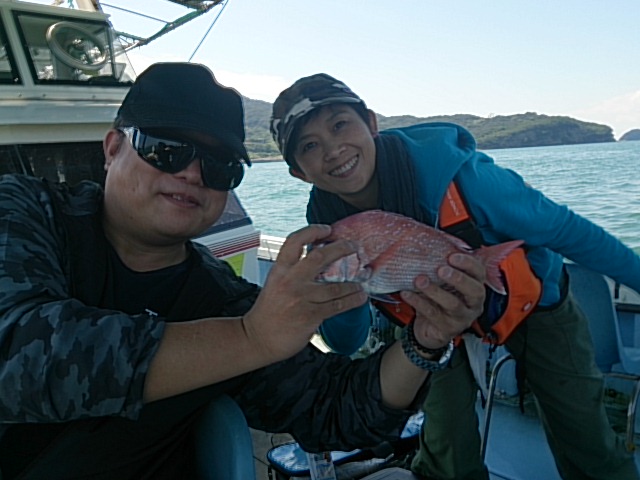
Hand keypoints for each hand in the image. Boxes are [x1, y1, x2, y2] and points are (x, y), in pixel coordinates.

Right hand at [243, 224, 366, 361]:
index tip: (327, 229)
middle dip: (341, 248)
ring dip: (353, 282)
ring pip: (335, 285)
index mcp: (280, 270)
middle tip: (353, 247)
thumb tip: (317, 262)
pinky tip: (360, 297)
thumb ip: (293, 273)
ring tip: (362, 280)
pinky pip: (338, 305)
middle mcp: (290, 281)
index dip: (313, 231)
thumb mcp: (275, 284)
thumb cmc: (267, 313)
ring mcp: (301, 298)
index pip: (295, 241)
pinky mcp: (310, 315)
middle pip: (319, 256)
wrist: (256, 338)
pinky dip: (352, 300)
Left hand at [400, 253, 485, 348]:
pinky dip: (419, 302)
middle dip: (458, 278)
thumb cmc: (438, 300)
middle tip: (441, 269)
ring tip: (420, 281)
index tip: (452, 256)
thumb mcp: (442, 283)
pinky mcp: (448, 329)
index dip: (468, 263)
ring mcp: (463, 318)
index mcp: (475, 287)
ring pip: (453, 304)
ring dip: (435, 291)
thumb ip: (441, 268)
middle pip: (474, 291)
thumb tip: (427, 247)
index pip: (479, 273)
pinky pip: (433, 314)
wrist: (429, 329)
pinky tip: (407, 294)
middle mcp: (474, 304)